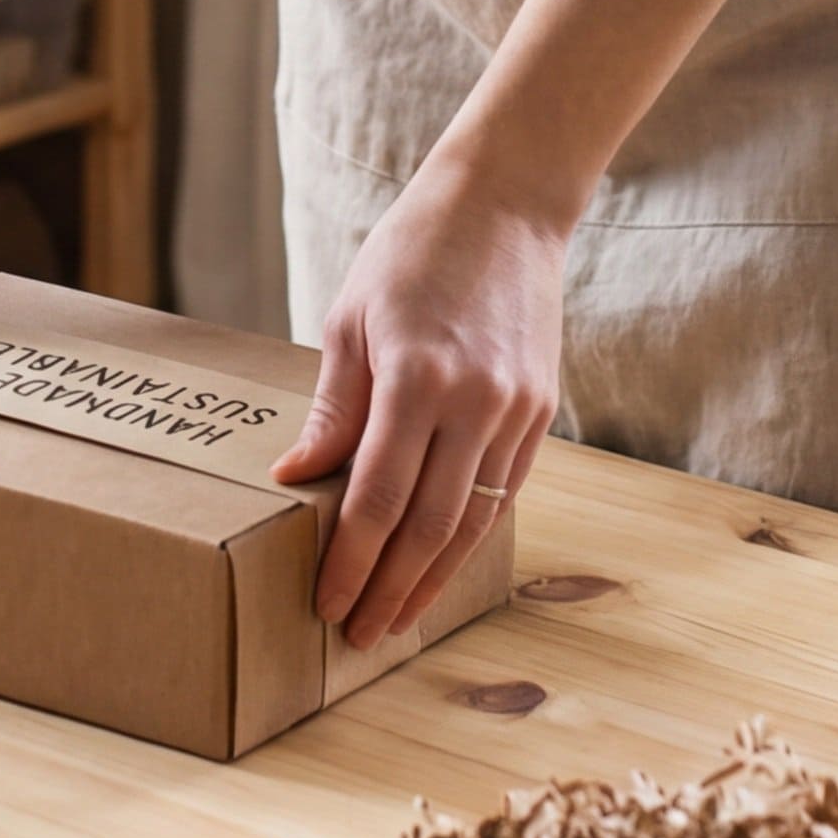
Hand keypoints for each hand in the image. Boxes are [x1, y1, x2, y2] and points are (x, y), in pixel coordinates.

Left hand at [276, 171, 565, 646]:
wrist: (507, 203)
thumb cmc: (413, 252)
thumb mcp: (351, 319)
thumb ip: (334, 408)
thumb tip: (295, 479)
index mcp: (417, 377)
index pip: (379, 499)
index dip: (351, 561)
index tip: (326, 603)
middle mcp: (475, 401)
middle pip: (430, 526)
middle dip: (390, 589)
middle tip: (358, 634)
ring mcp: (516, 408)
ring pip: (475, 521)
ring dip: (434, 579)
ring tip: (399, 620)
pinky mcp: (541, 409)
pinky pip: (504, 491)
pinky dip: (471, 537)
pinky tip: (442, 567)